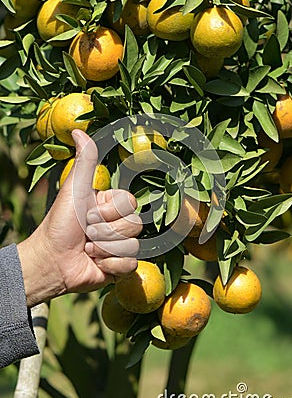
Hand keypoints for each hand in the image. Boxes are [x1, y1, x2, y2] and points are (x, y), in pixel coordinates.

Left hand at [17, 130, 141, 306]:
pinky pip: (130, 264)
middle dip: (105, 231)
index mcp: (111, 205)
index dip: (110, 211)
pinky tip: (95, 263)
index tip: (89, 214)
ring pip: (133, 245)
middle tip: (86, 233)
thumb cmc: (60, 223)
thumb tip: (79, 131)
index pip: (131, 203)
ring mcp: (121, 245)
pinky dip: (110, 265)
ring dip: (105, 248)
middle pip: (134, 225)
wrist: (52, 260)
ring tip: (88, 249)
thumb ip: (84, 162)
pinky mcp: (121, 267)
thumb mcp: (74, 190)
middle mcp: (118, 224)